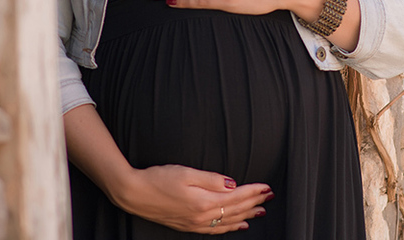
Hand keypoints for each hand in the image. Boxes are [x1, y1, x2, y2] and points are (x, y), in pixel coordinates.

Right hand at [113, 163, 271, 233]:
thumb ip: (212, 179)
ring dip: (246, 216)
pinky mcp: (188, 226)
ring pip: (228, 222)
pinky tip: (238, 225)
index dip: (253, 191)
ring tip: (260, 211)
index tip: (266, 187)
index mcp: (204, 201)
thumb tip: (232, 184)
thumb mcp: (186, 173)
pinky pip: (216, 230)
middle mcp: (202, 216)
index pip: (236, 197)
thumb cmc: (158, 179)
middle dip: (254, 203)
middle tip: (269, 197)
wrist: (134, 195)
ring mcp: (195, 224)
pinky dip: (231, 227)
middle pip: (235, 210)